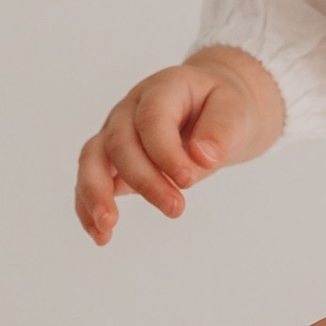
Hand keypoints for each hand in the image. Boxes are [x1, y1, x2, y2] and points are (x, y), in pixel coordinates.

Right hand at [76, 46, 286, 244]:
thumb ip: (221, 129)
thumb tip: (202, 157)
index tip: (188, 180)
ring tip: (107, 227)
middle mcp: (131, 109)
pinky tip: (101, 236)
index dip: (165, 150)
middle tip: (176, 208)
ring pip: (92, 159)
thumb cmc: (223, 106)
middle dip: (144, 179)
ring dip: (96, 194)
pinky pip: (90, 180)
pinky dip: (89, 208)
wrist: (214, 106)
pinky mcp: (113, 159)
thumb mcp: (236, 109)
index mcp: (163, 89)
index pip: (152, 118)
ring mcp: (117, 132)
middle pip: (120, 142)